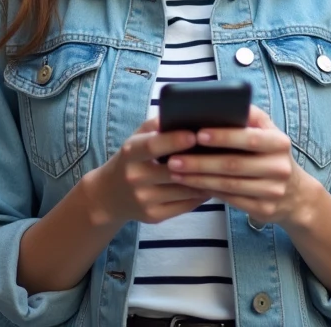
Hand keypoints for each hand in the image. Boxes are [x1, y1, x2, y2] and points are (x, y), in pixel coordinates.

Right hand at [81, 117, 211, 227]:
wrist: (109, 195)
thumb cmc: (131, 159)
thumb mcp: (136, 138)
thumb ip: (157, 126)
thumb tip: (187, 113)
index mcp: (130, 153)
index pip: (152, 146)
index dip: (174, 141)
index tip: (195, 134)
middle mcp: (134, 177)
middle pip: (172, 171)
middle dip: (198, 162)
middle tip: (221, 152)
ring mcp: (144, 199)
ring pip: (183, 190)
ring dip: (205, 180)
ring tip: (222, 168)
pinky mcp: (153, 216)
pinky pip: (185, 205)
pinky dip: (201, 195)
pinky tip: (211, 185)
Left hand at [164, 106, 316, 226]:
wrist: (296, 194)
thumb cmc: (270, 154)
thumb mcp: (267, 131)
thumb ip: (248, 117)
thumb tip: (218, 104)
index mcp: (279, 142)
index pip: (249, 138)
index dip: (223, 136)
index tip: (198, 133)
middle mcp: (279, 167)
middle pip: (234, 165)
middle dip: (200, 162)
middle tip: (174, 159)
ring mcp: (273, 191)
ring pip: (228, 185)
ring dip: (198, 179)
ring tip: (176, 172)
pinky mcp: (264, 209)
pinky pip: (230, 199)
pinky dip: (208, 191)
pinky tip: (190, 185)